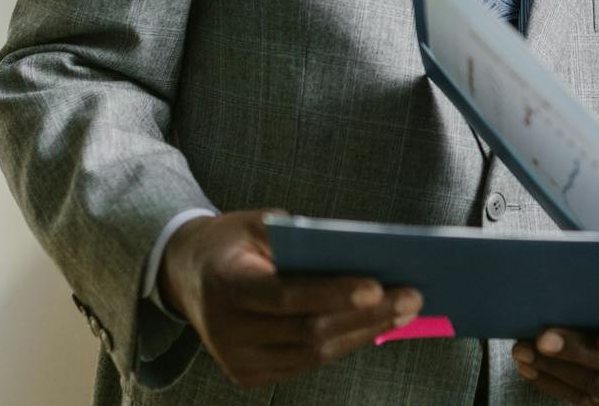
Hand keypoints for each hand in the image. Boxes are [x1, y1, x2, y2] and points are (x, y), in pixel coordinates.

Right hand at [158, 210, 421, 387]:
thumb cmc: (234, 242)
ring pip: (312, 353)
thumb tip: (362, 256)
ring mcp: (235, 359)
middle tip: (412, 297)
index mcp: (225, 285)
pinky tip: (376, 326)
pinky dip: (344, 344)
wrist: (186, 276)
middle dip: (366, 316)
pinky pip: (306, 363)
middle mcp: (226, 330)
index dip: (333, 294)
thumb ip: (299, 239)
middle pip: (307, 330)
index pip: (285, 296)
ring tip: (406, 312)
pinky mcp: (247, 374)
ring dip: (364, 333)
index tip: (378, 286)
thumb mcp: (257, 223)